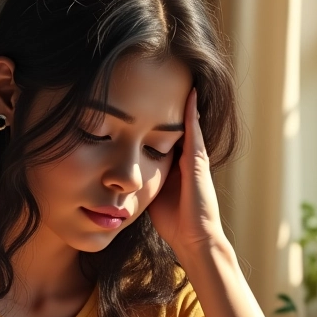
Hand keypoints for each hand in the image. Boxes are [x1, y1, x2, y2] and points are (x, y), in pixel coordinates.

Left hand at [147, 88, 226, 266]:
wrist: (192, 239)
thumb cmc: (172, 222)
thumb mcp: (151, 194)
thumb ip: (141, 180)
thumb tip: (118, 174)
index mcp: (174, 165)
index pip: (163, 135)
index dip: (155, 118)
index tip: (144, 99)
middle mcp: (186, 158)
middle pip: (174, 125)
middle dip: (169, 105)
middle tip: (163, 79)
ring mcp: (195, 159)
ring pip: (187, 124)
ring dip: (184, 103)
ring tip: (181, 77)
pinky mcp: (199, 162)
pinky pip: (195, 132)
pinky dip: (192, 114)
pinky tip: (190, 95)